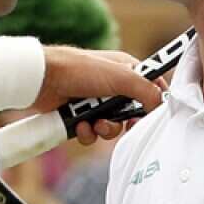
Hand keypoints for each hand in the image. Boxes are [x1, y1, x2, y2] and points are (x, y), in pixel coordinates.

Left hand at [33, 46, 163, 142]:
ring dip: (105, 129)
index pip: (151, 88)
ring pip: (112, 127)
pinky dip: (87, 133)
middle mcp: (113, 87)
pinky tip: (80, 124)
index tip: (153, 115)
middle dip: (126, 122)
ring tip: (95, 123)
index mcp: (127, 71)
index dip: (155, 103)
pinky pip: (92, 134)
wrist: (42, 80)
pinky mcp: (80, 116)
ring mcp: (96, 103)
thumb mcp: (121, 76)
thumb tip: (160, 106)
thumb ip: (146, 91)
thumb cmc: (79, 69)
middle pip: (132, 113)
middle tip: (125, 123)